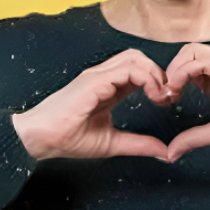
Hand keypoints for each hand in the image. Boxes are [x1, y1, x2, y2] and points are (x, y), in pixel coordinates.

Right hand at [12, 49, 175, 160]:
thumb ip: (139, 144)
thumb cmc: (68, 139)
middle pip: (139, 57)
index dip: (158, 81)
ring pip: (135, 57)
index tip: (168, 101)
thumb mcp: (112, 143)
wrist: (40, 139)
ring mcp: (97, 76)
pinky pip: (126, 70)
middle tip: (169, 96)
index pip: (138, 70)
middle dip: (160, 73)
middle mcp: (103, 77)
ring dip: (155, 74)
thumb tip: (165, 153)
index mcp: (107, 88)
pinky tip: (152, 96)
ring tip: (162, 96)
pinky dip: (146, 79)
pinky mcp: (93, 81)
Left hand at [164, 43, 209, 161]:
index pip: (186, 67)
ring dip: (175, 68)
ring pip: (191, 50)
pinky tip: (180, 88)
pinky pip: (202, 59)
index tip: (166, 101)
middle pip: (186, 53)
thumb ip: (194, 139)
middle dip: (169, 71)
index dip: (171, 80)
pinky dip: (185, 70)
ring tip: (172, 90)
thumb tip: (171, 153)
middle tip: (165, 95)